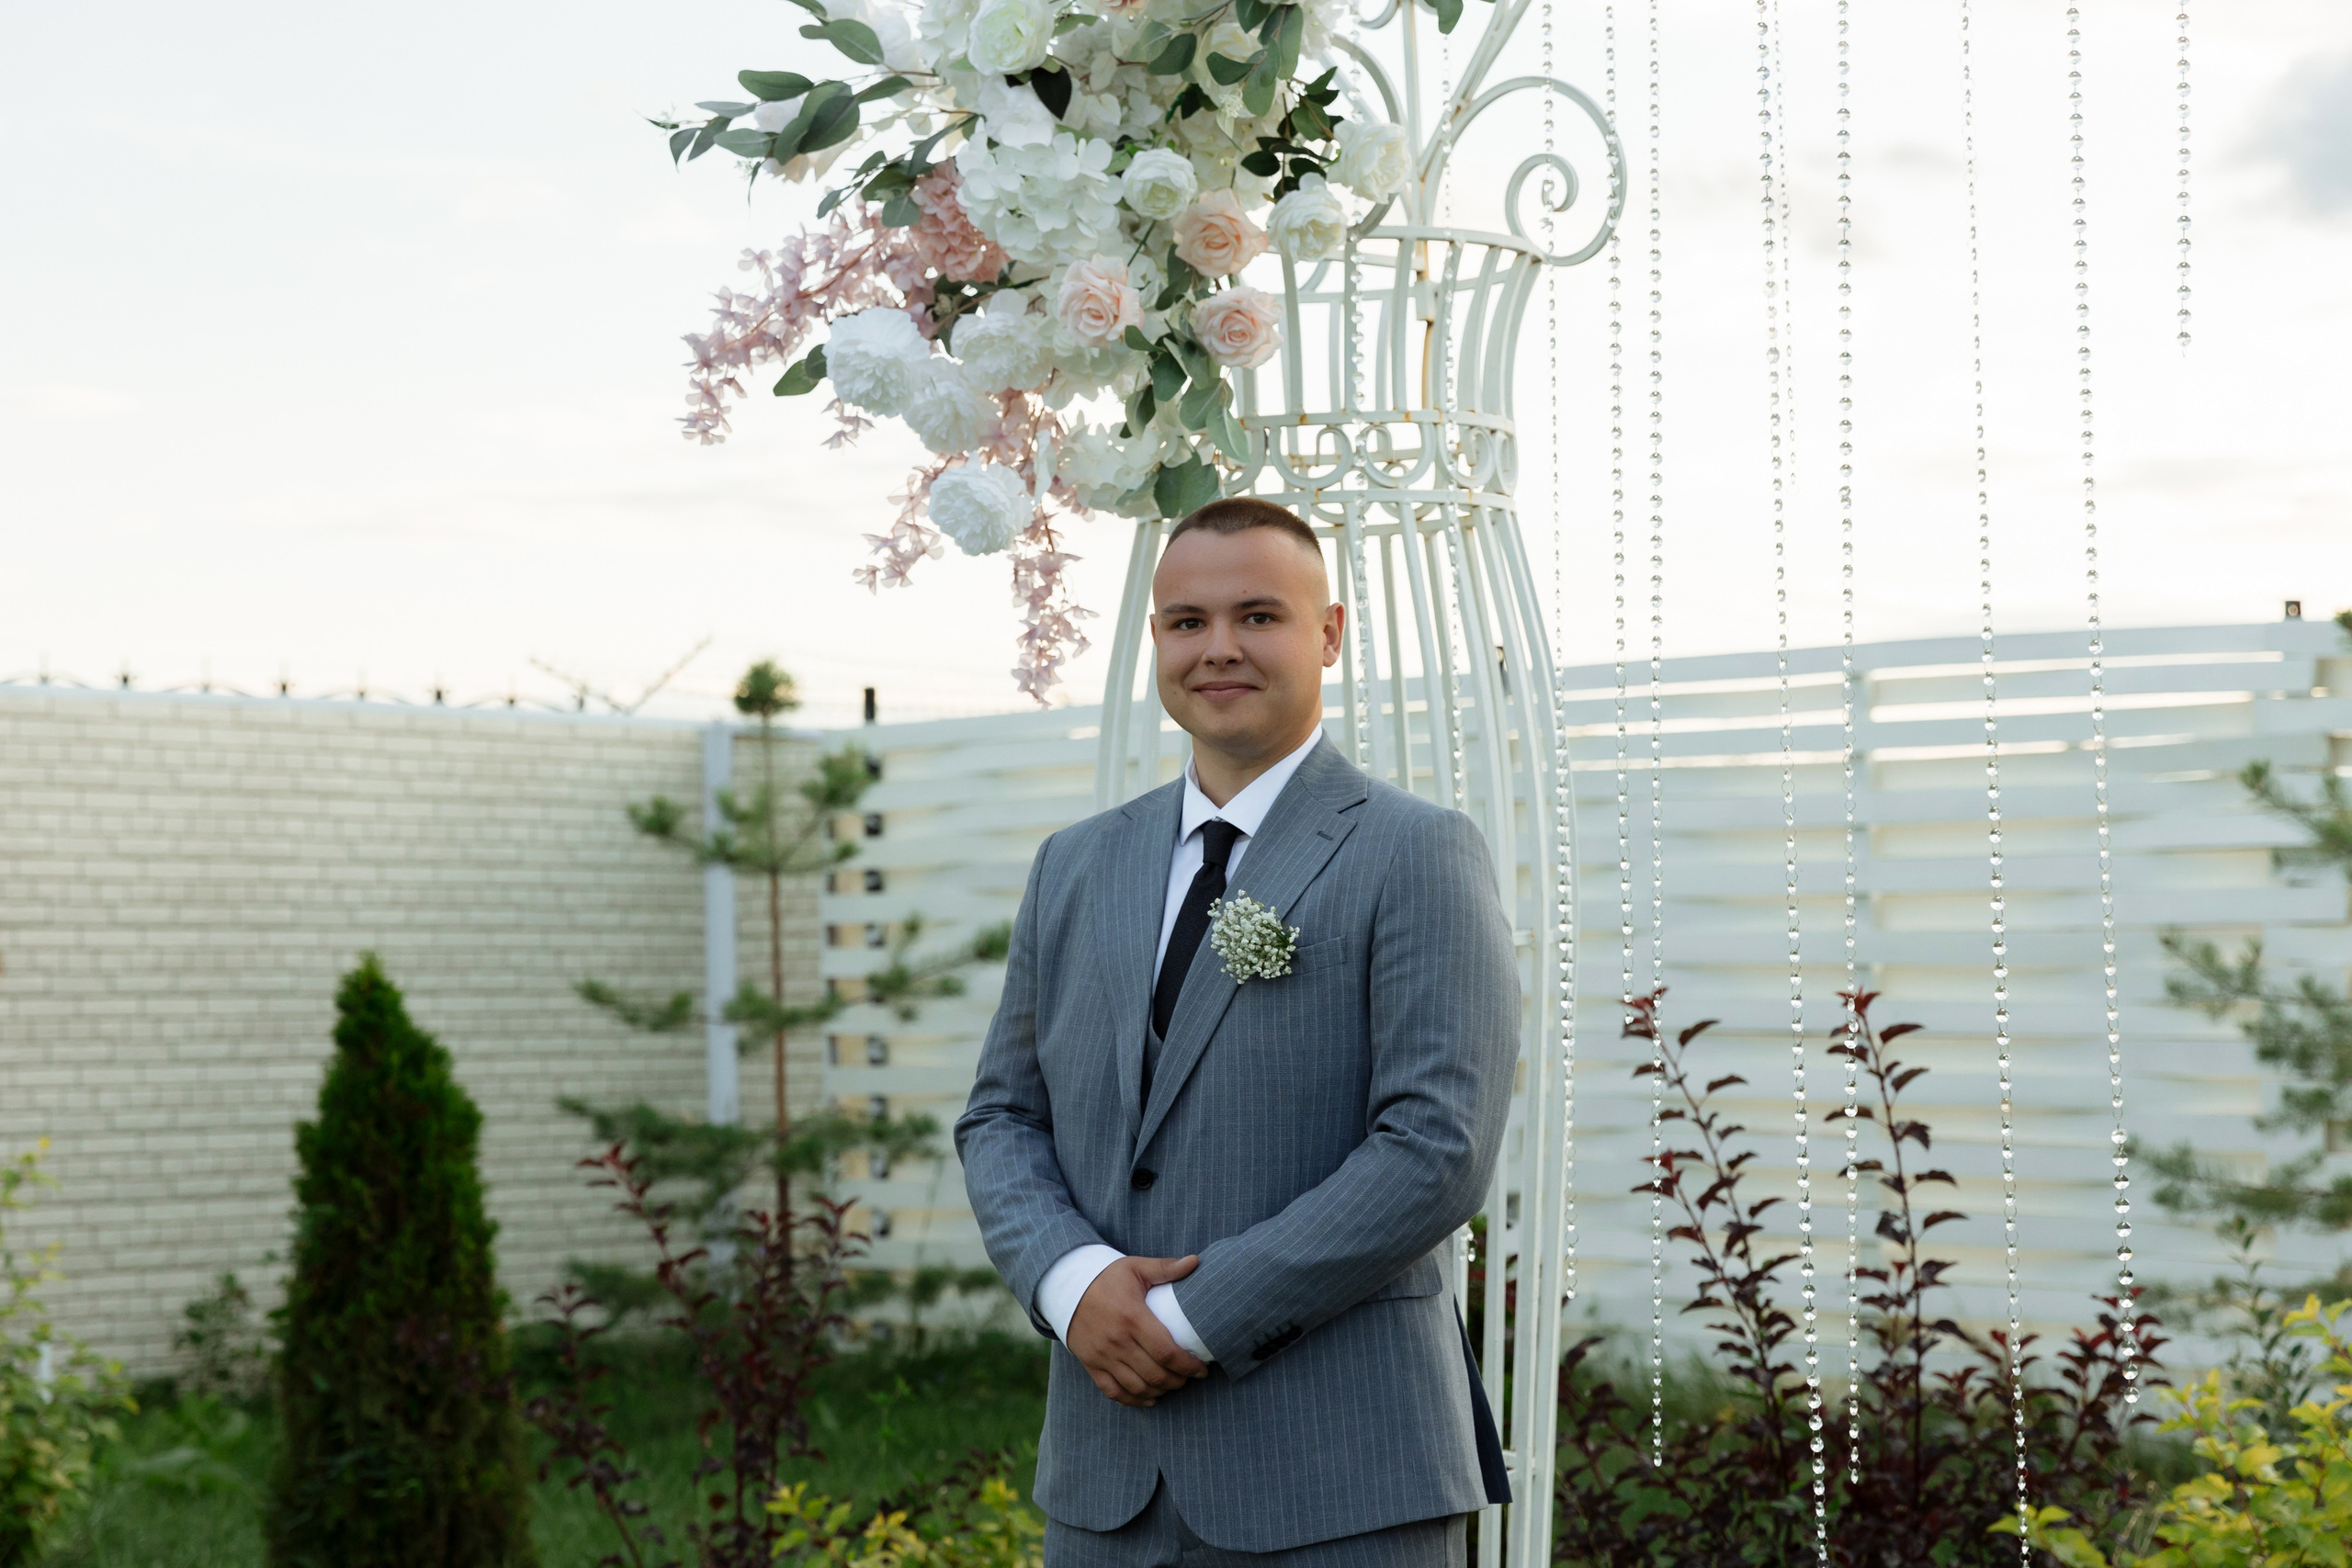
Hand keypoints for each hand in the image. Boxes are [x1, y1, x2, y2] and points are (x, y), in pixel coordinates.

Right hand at [1066, 1254, 1206, 1407]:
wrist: (1066, 1287)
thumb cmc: (1106, 1277)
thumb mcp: (1135, 1267)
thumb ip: (1165, 1268)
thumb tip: (1195, 1261)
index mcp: (1132, 1317)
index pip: (1166, 1351)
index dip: (1188, 1365)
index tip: (1201, 1369)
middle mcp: (1117, 1341)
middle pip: (1155, 1374)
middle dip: (1178, 1380)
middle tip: (1189, 1377)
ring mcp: (1103, 1356)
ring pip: (1137, 1387)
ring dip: (1160, 1391)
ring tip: (1173, 1385)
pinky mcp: (1091, 1364)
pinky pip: (1113, 1392)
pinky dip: (1133, 1400)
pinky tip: (1149, 1398)